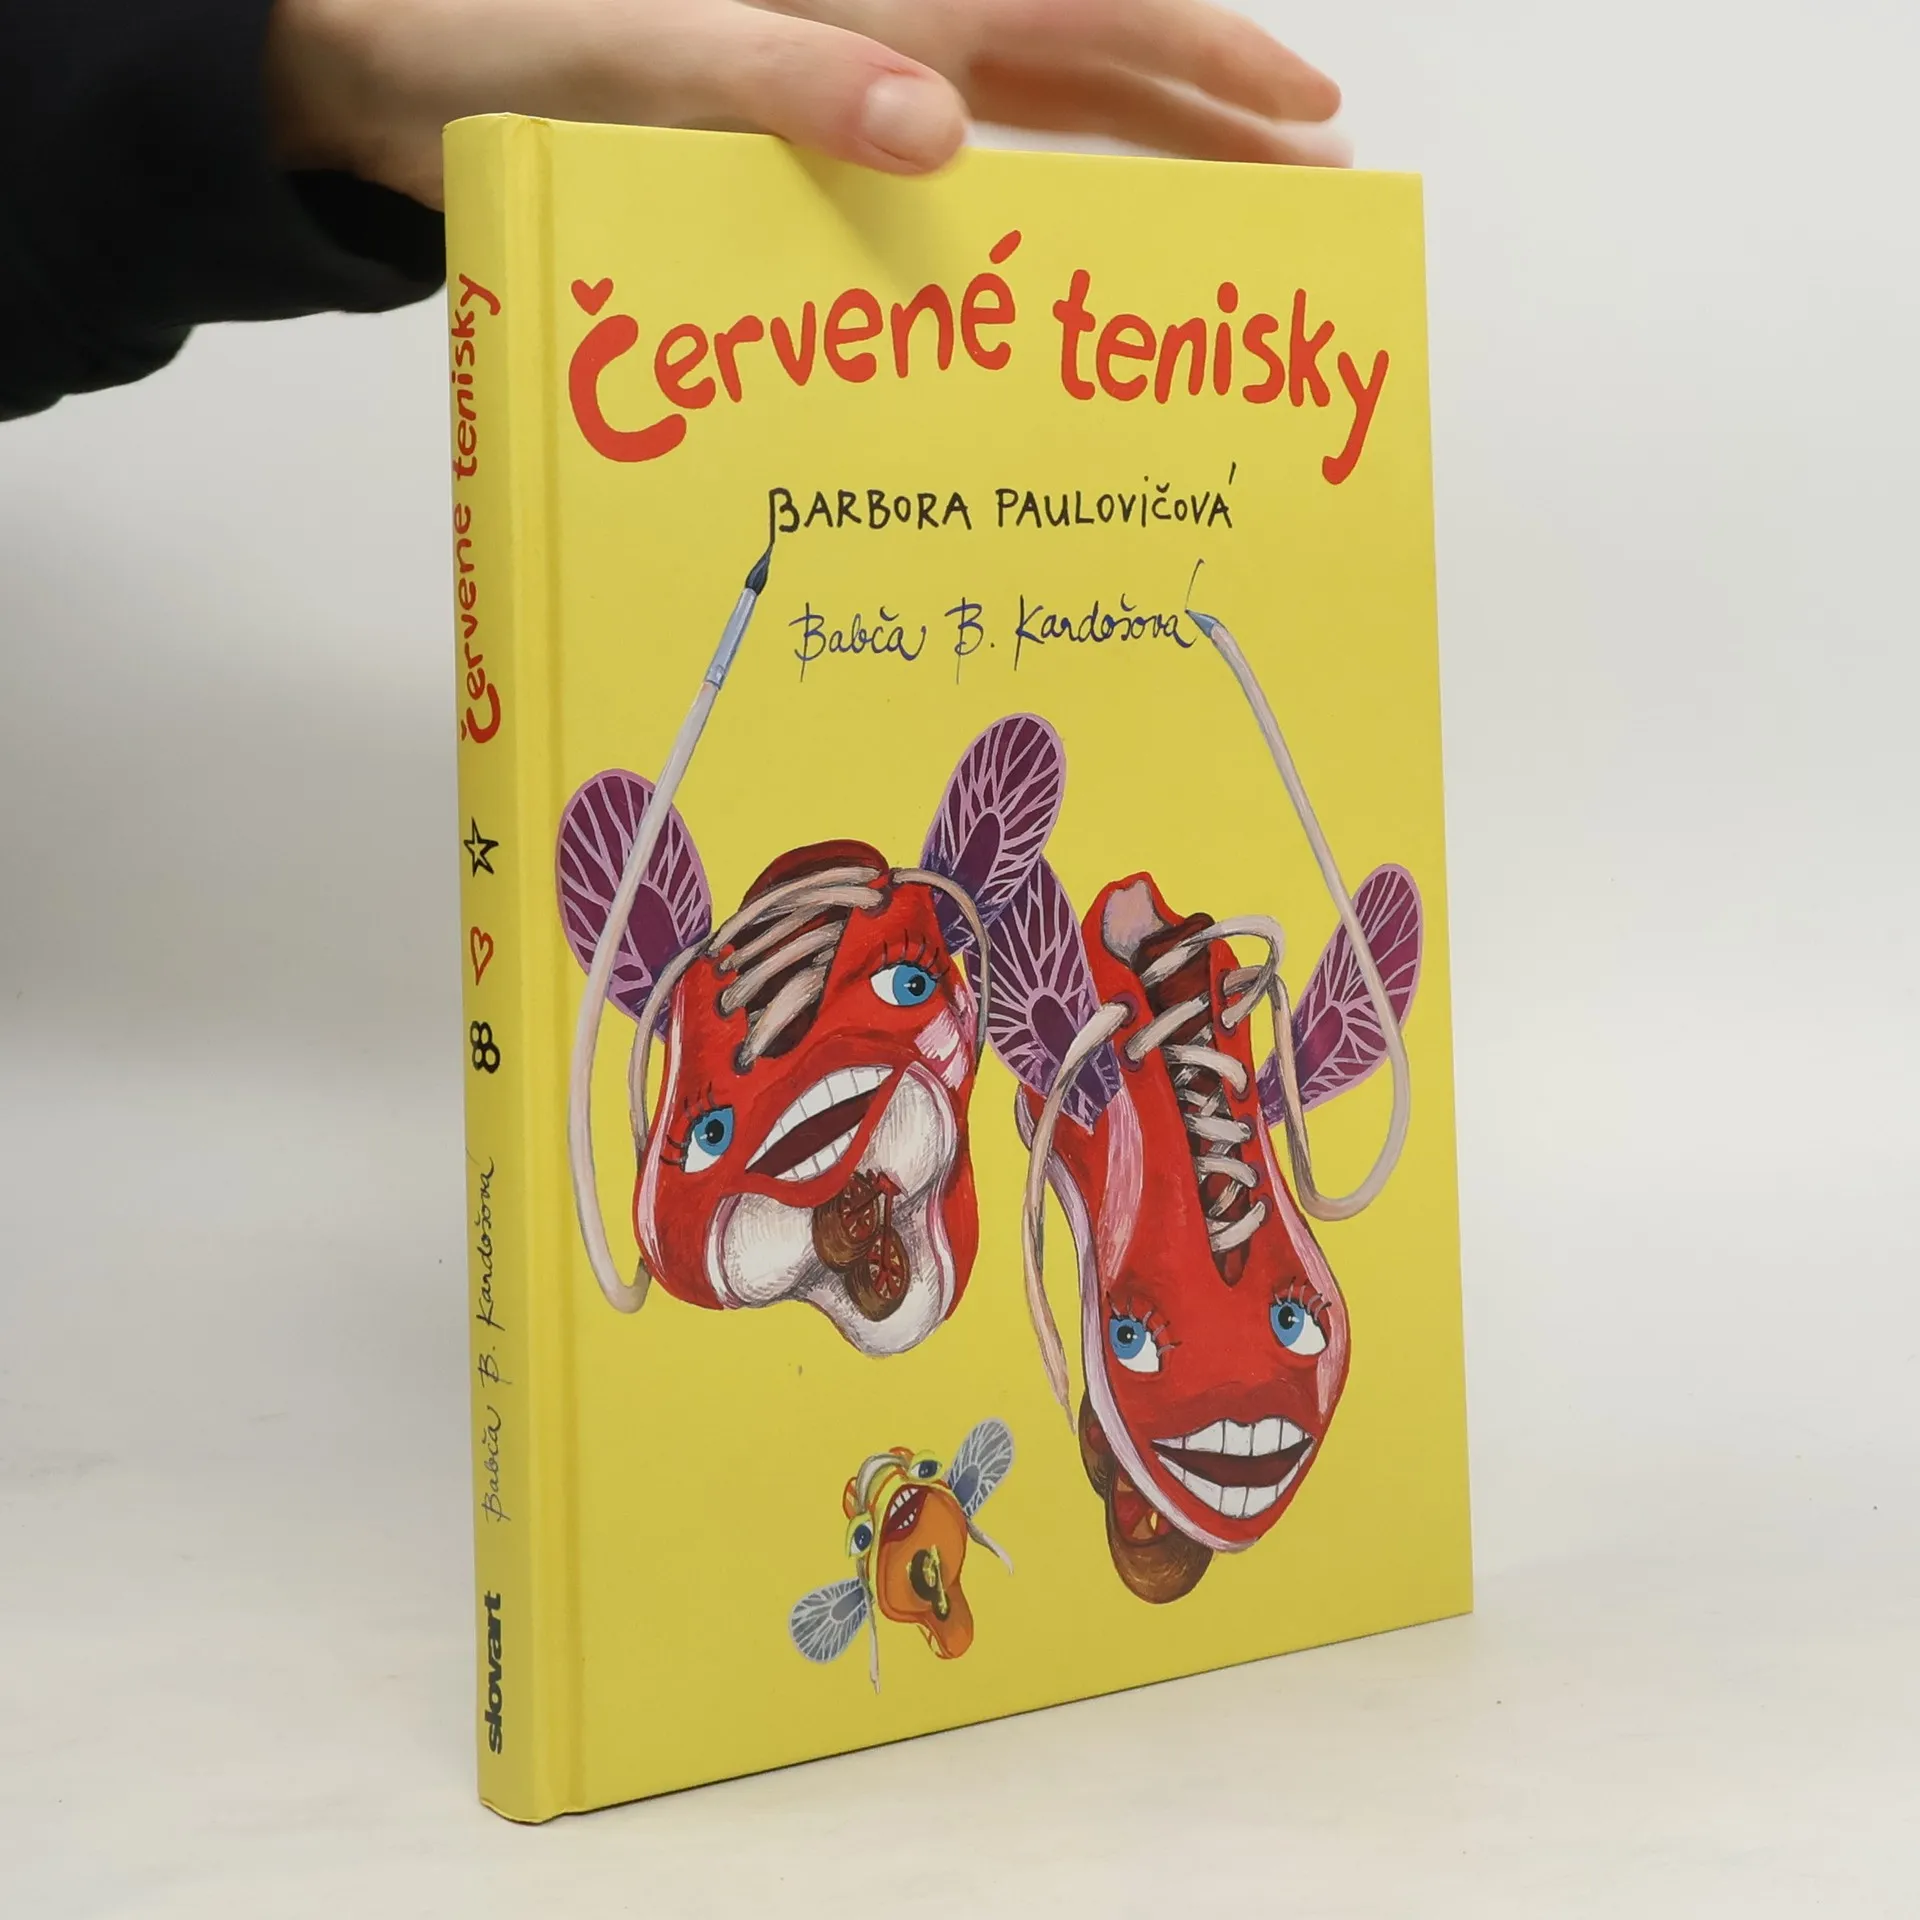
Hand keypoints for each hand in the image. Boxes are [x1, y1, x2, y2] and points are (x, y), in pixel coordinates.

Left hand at [266, 0, 1343, 208]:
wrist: (420, 77)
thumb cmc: (525, 43)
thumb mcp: (661, 55)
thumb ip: (794, 77)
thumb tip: (946, 133)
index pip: (1103, 10)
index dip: (1217, 59)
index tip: (1312, 113)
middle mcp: (900, 35)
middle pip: (1100, 66)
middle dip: (1210, 121)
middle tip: (1307, 189)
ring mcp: (864, 91)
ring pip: (1043, 124)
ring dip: (1135, 173)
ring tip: (1219, 229)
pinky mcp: (819, 152)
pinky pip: (954, 187)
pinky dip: (1019, 223)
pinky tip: (1055, 268)